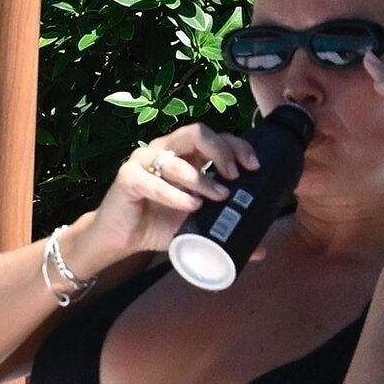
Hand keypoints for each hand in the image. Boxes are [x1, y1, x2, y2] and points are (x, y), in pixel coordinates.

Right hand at [74, 123, 259, 268]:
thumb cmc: (161, 225)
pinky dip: (174, 194)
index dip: (237, 146)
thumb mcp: (199, 227)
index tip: (253, 166)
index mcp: (187, 155)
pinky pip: (152, 181)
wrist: (122, 239)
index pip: (216, 137)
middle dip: (222, 152)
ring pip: (177, 160)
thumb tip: (260, 251)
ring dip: (202, 179)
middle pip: (197, 133)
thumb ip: (227, 231)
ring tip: (219, 197)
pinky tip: (191, 206)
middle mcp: (166, 150)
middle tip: (235, 176)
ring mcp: (144, 160)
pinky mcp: (127, 178)